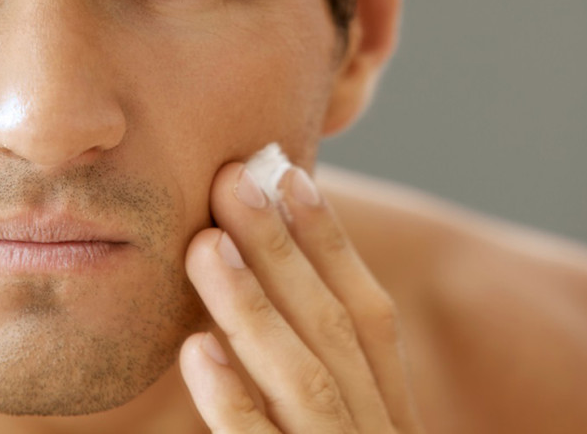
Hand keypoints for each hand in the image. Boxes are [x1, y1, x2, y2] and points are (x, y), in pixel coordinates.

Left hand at [179, 159, 424, 432]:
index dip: (332, 244)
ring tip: (206, 243)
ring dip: (254, 305)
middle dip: (283, 252)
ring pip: (305, 380)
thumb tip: (255, 278)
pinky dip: (232, 401)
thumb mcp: (331, 431)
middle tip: (233, 180)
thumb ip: (309, 380)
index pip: (370, 318)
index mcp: (390, 417)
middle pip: (335, 332)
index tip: (290, 178)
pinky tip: (196, 349)